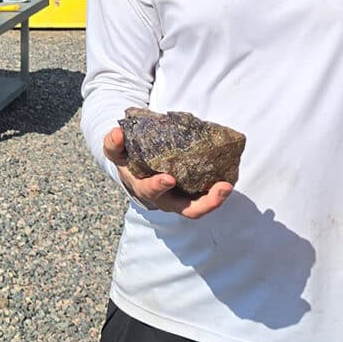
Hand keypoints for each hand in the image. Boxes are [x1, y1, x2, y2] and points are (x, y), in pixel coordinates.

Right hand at [103, 123, 234, 219]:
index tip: (168, 178)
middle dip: (205, 203)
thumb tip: (118, 132)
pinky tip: (229, 176)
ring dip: (216, 199)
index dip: (158, 186)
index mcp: (145, 189)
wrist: (136, 171)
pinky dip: (218, 191)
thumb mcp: (116, 152)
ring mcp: (182, 199)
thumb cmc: (128, 160)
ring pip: (200, 207)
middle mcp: (166, 199)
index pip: (151, 191)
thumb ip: (114, 144)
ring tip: (229, 185)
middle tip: (221, 188)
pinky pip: (207, 196)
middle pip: (186, 208)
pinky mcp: (193, 193)